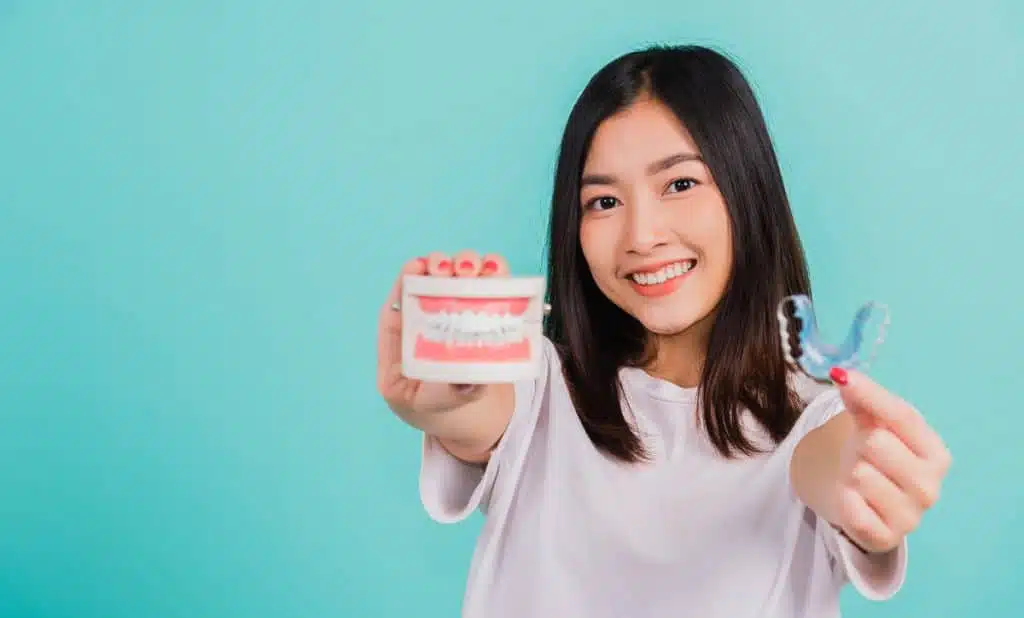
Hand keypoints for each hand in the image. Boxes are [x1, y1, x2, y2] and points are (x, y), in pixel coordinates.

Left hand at [376, 250, 509, 418]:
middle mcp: (431, 318)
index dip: (408, 279)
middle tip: (450, 270)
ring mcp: (461, 313)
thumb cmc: (437, 411)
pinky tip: (497, 271)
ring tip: (475, 269)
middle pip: (432, 280)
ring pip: (461, 276)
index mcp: (405, 337)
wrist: (471, 422)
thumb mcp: (430, 404)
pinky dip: (495, 274)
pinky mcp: (489, 314)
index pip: (402, 299)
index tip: (418, 266)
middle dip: (440, 267)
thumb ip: (447, 391)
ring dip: (467, 264)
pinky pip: (491, 287)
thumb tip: (468, 381)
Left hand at [830, 366, 951, 553]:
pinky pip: (849, 506)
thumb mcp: (876, 426)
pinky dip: (845, 499)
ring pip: (858, 473)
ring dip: (850, 473)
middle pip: (876, 441)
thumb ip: (865, 401)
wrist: (870, 504)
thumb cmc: (878, 459)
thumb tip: (844, 376)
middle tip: (864, 455)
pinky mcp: (884, 537)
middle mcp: (930, 486)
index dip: (871, 394)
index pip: (903, 416)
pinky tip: (857, 502)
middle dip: (860, 444)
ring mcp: (911, 516)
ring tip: (861, 479)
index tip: (842, 377)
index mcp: (936, 454)